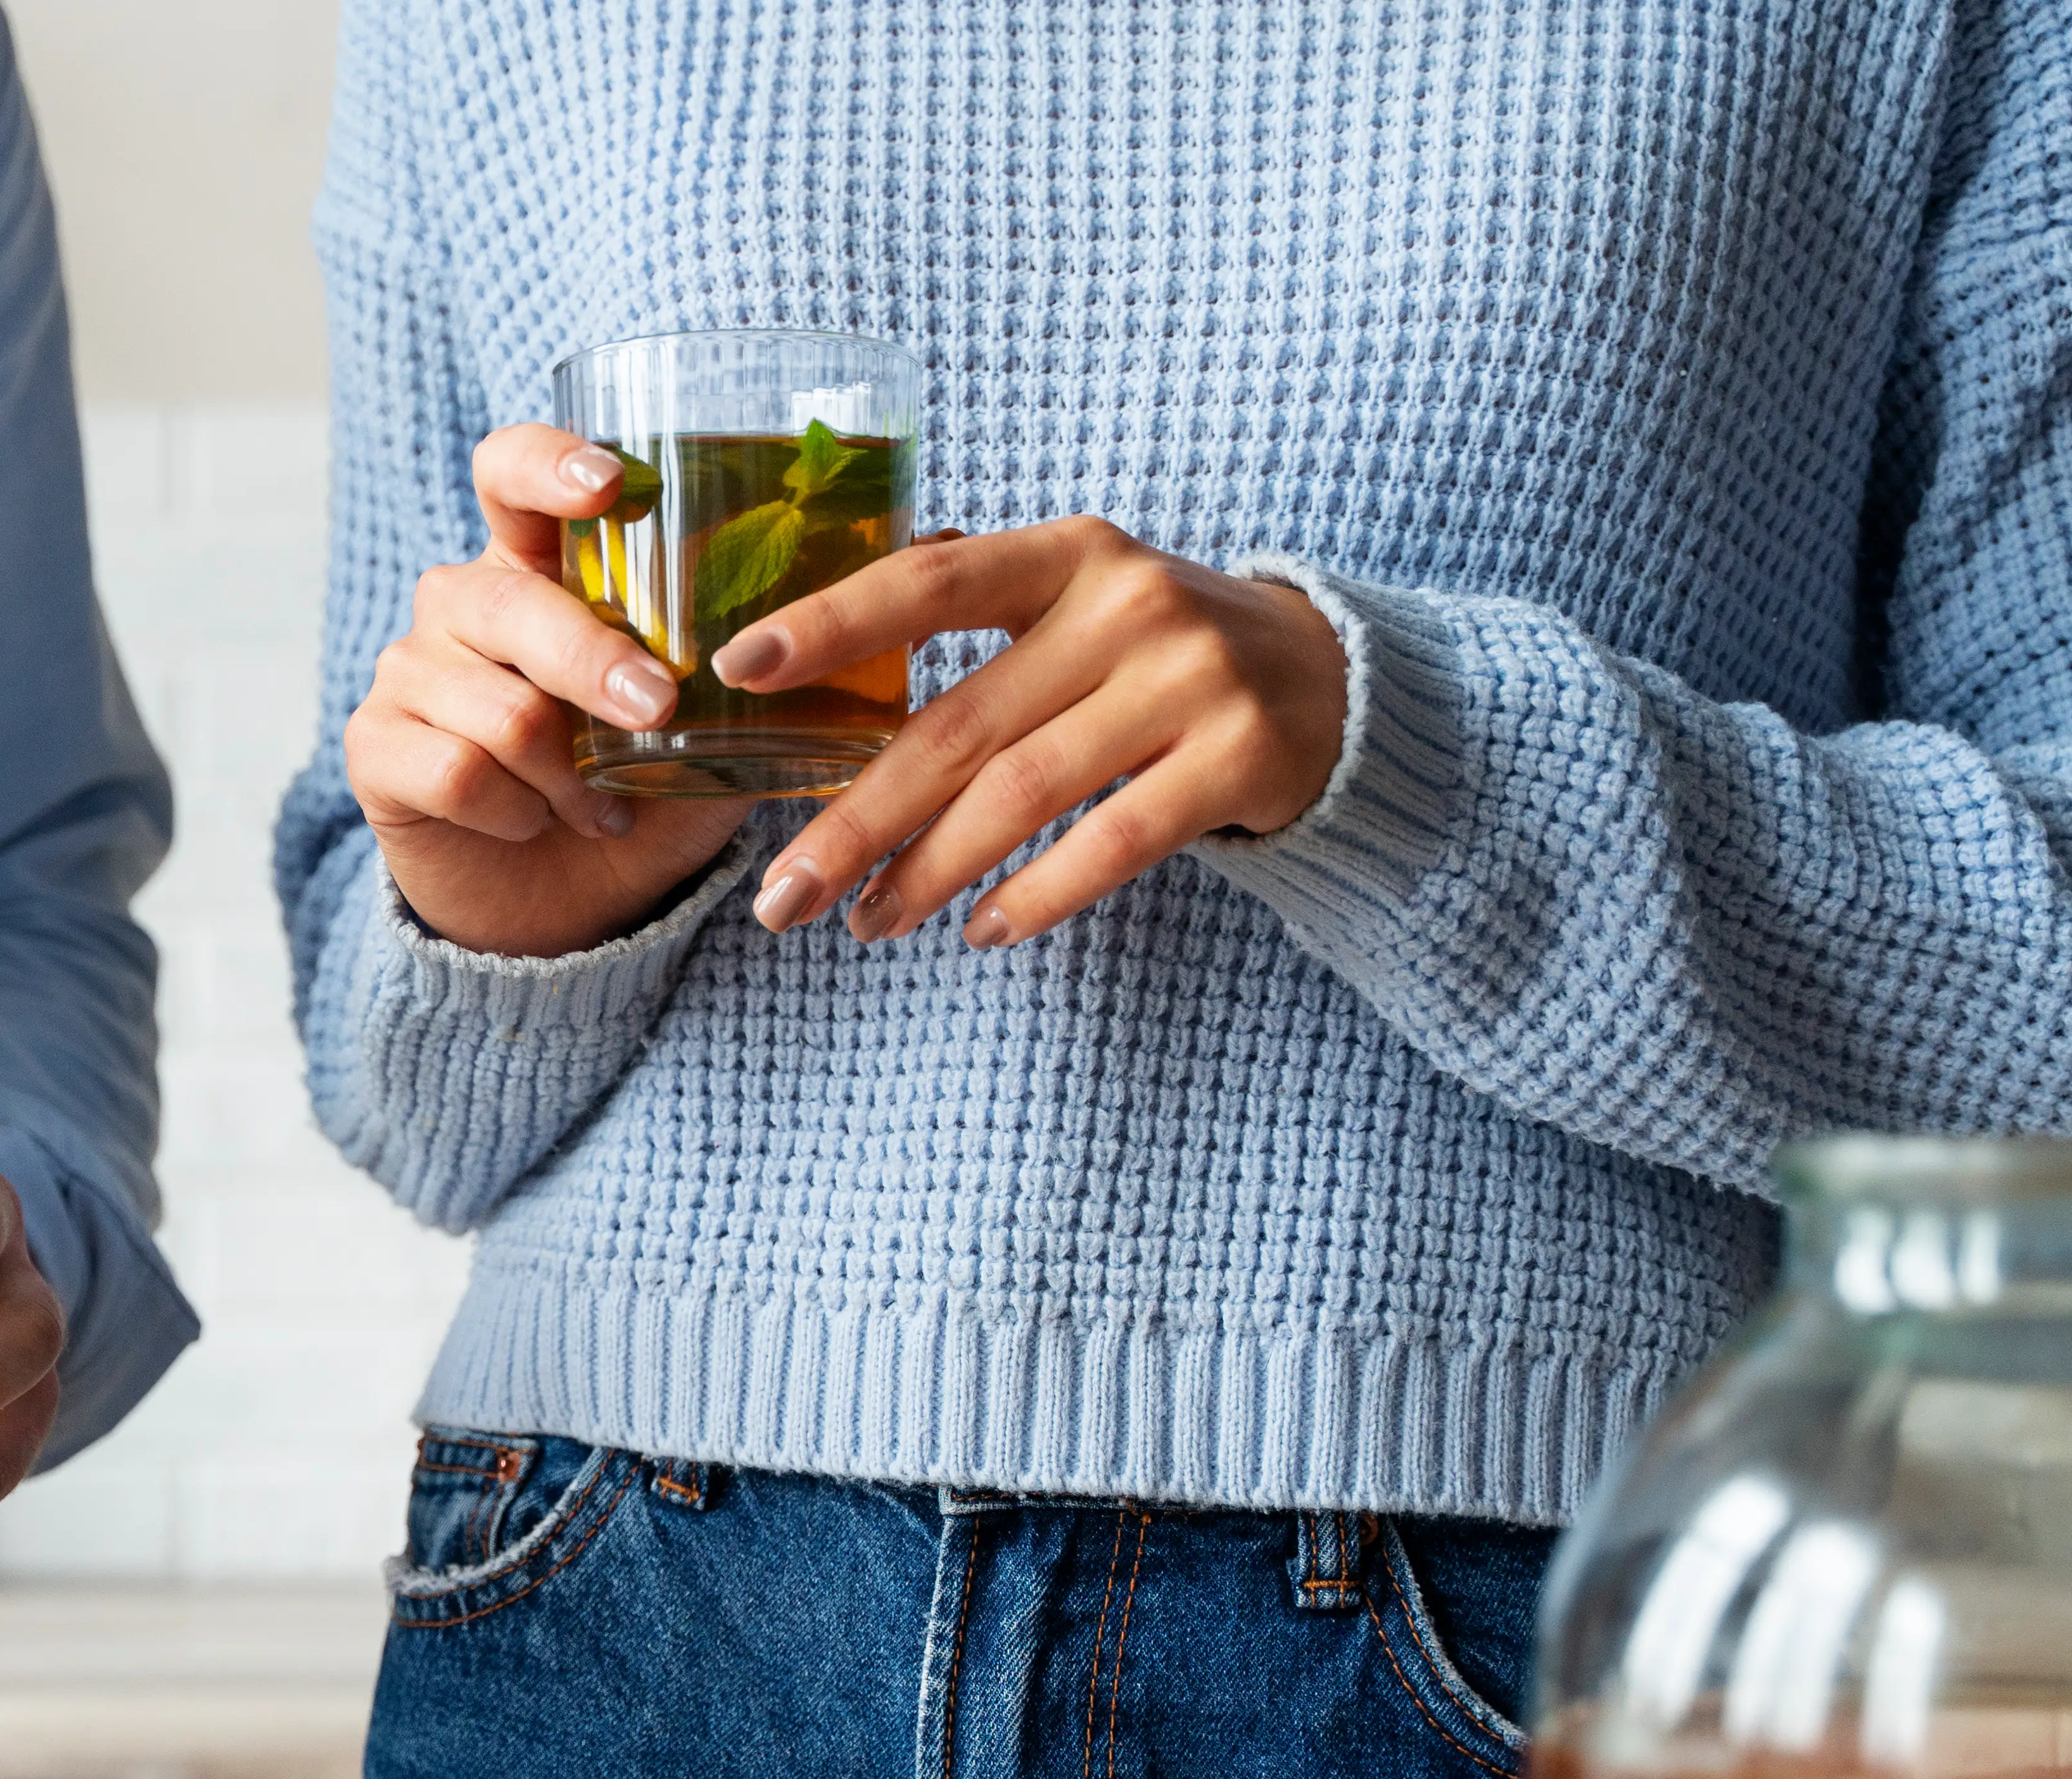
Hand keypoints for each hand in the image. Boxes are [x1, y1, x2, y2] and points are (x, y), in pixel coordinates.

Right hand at [340, 426, 757, 956]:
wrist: (567, 904)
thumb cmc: (637, 791)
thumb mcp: (705, 728)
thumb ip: (731, 674)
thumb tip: (792, 639)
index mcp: (532, 566)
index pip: (509, 473)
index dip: (548, 464)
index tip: (610, 484)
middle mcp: (459, 604)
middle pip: (512, 606)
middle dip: (594, 664)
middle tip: (655, 709)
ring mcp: (408, 671)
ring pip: (499, 708)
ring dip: (566, 775)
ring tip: (597, 805)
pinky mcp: (374, 746)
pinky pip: (456, 772)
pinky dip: (516, 813)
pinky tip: (536, 823)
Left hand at [722, 519, 1347, 947]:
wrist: (1333, 680)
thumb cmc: (1160, 655)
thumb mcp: (1079, 604)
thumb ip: (977, 625)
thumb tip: (815, 674)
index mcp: (1069, 555)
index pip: (931, 580)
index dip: (832, 621)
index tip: (738, 667)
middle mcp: (1128, 604)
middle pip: (959, 725)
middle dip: (856, 821)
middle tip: (780, 897)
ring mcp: (1190, 679)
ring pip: (1023, 793)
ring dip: (931, 873)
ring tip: (868, 924)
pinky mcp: (1239, 756)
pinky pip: (1114, 842)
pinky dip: (1037, 894)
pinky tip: (982, 930)